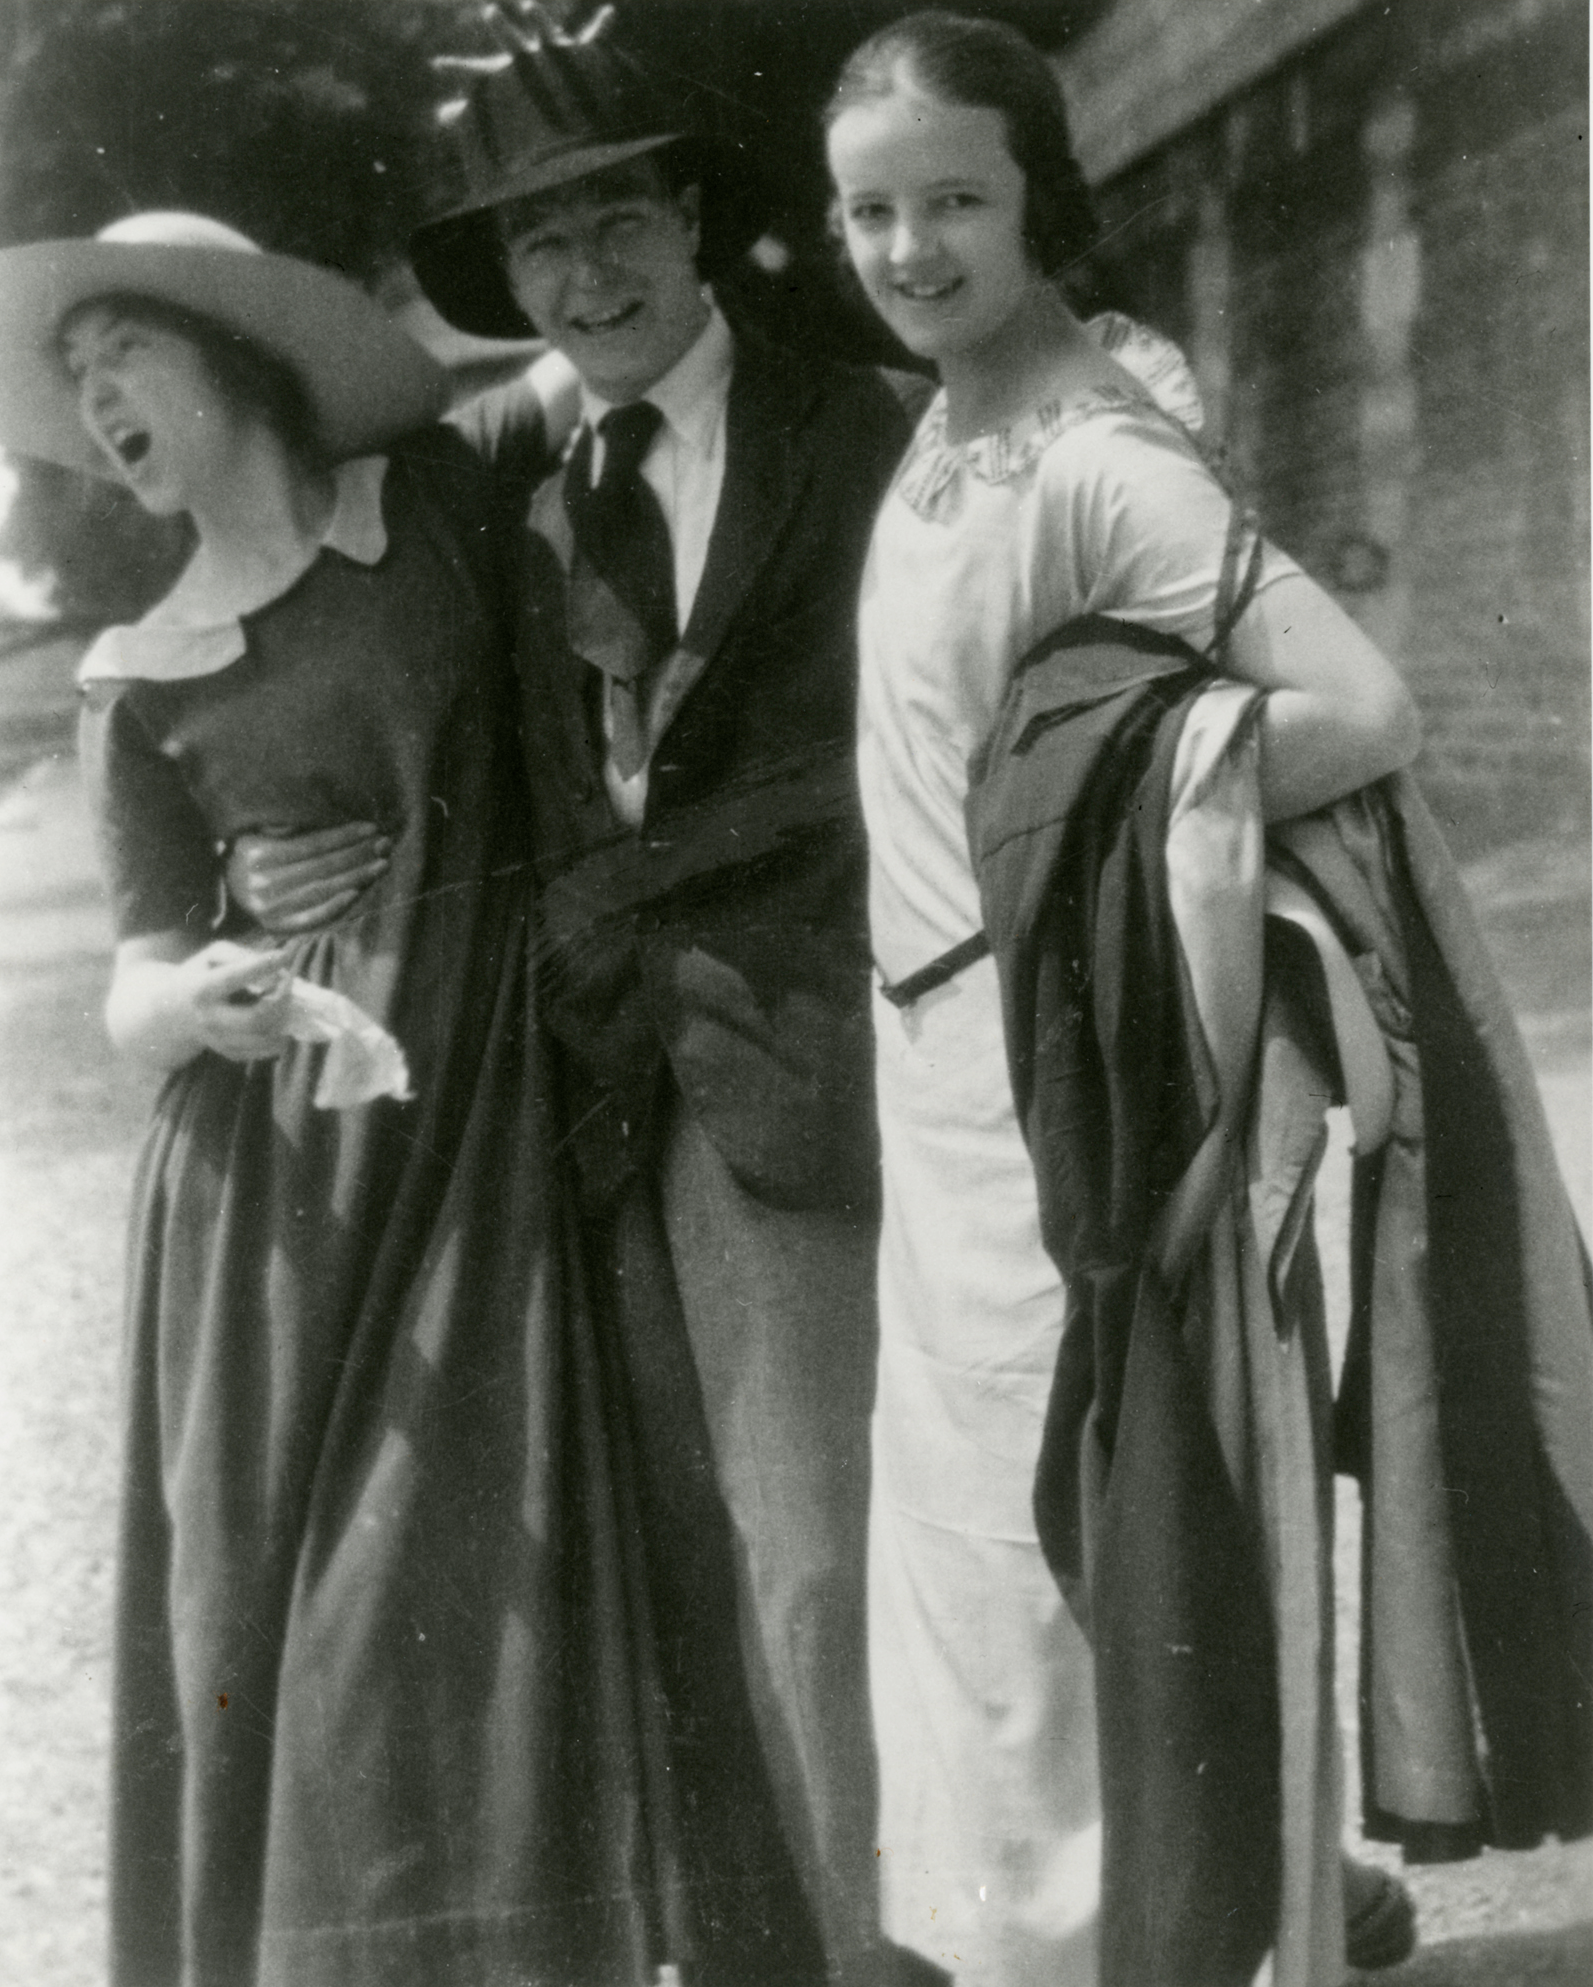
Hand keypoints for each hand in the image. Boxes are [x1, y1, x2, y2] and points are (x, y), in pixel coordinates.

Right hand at [107, 935, 296, 1070]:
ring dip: (284, 1018)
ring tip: (284, 1002)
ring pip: (265, 1038)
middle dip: (281, 1000)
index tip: (284, 955)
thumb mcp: (213, 956)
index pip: (234, 977)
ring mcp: (220, 1040)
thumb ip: (242, 956)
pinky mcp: (231, 1054)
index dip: (262, 966)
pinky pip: (266, 1050)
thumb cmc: (200, 976)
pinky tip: (277, 1020)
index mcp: (202, 989)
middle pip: (255, 1018)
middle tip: (288, 984)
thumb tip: (276, 967)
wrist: (172, 1014)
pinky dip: (280, 1035)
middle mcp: (210, 1019)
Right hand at [227, 823, 389, 933]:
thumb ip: (284, 827)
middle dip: (358, 854)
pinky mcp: (279, 927)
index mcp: (259, 854)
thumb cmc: (253, 856)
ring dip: (358, 877)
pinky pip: (313, 917)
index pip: (312, 844)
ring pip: (323, 889)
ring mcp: (271, 908)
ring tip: (382, 864)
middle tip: (385, 844)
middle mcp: (263, 882)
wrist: (227, 891)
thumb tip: (319, 816)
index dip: (344, 835)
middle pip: (322, 866)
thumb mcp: (257, 834)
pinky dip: (336, 906)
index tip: (371, 828)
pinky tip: (358, 892)